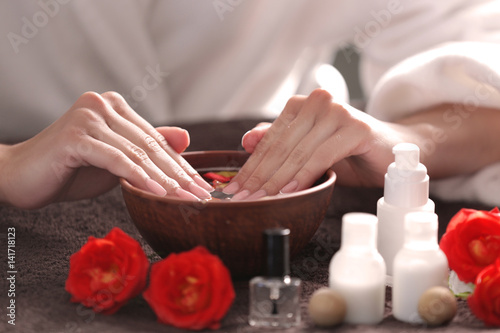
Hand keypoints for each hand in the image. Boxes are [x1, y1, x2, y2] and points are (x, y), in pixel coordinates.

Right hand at [0, 91, 212, 208]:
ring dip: (165, 180)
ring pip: (138, 153)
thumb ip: (147, 148)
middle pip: (151, 146)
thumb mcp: (116, 160)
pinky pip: (116, 159)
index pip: (156, 140)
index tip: (202, 187)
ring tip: (186, 199)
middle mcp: (102, 105)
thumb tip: (185, 138)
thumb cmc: (69, 171)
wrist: (19, 177)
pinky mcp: (76, 136)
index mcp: (114, 107)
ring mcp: (88, 117)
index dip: (181, 166)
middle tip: (201, 196)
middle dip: (179, 175)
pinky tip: (158, 193)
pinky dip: (139, 177)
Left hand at [224, 89, 407, 199]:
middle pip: (280, 146)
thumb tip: (245, 141)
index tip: (233, 190)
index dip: (250, 167)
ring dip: (277, 180)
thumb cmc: (347, 153)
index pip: (268, 140)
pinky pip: (321, 155)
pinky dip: (304, 176)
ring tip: (262, 200)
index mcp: (301, 105)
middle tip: (244, 200)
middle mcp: (317, 102)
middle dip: (259, 177)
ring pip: (298, 152)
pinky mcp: (355, 128)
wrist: (392, 152)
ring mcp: (337, 111)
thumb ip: (280, 142)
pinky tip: (290, 192)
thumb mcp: (308, 150)